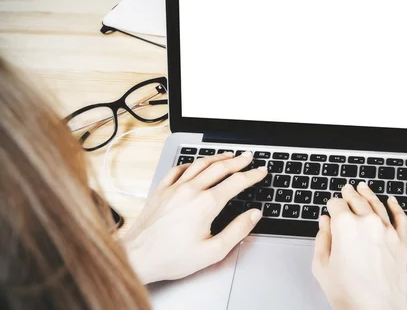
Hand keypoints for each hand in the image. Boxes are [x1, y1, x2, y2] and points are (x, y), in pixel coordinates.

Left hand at [122, 151, 264, 283]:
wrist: (138, 257)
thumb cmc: (172, 257)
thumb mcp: (213, 251)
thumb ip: (238, 231)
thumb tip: (254, 215)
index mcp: (206, 204)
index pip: (236, 182)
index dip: (252, 175)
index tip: (261, 171)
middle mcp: (191, 190)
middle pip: (220, 168)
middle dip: (238, 161)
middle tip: (249, 157)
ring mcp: (174, 188)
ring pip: (200, 164)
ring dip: (217, 157)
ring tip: (229, 155)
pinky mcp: (161, 191)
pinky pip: (178, 169)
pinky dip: (191, 163)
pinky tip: (195, 164)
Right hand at [312, 182, 406, 309]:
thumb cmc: (349, 294)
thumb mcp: (322, 267)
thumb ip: (322, 239)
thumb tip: (324, 223)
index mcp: (345, 226)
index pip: (336, 204)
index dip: (331, 205)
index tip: (330, 208)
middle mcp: (367, 223)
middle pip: (357, 200)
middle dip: (349, 194)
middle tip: (346, 189)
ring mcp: (387, 231)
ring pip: (377, 204)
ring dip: (369, 194)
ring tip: (363, 187)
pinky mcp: (401, 242)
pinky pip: (400, 217)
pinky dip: (396, 207)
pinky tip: (392, 201)